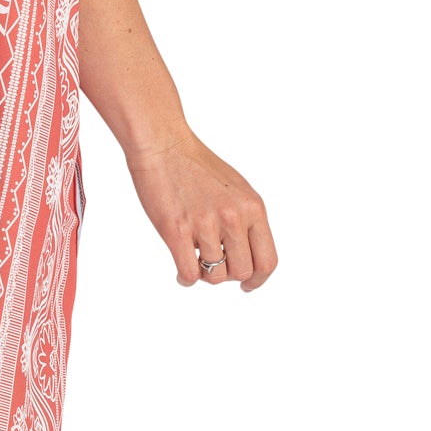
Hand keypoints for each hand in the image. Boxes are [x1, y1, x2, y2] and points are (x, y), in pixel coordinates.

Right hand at [123, 130, 277, 290]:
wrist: (162, 145)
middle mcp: (233, 217)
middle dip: (229, 274)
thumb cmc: (195, 165)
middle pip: (242, 272)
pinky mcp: (177, 230)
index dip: (259, 279)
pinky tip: (182, 273)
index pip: (267, 260)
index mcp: (252, 207)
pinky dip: (186, 279)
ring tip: (195, 260)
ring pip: (215, 276)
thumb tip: (247, 255)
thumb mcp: (236, 189)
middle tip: (213, 264)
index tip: (247, 285)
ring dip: (205, 275)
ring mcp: (205, 224)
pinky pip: (189, 273)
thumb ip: (246, 219)